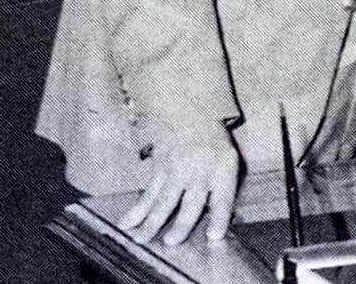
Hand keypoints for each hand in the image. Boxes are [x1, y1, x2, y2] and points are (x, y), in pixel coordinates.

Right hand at [118, 123, 240, 244]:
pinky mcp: (159, 170)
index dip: (219, 218)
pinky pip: (147, 193)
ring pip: (163, 200)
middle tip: (171, 241)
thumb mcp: (228, 161)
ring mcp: (177, 171)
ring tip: (141, 239)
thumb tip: (218, 223)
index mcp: (222, 171)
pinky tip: (126, 223)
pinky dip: (136, 210)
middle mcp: (200, 172)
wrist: (193, 114)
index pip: (223, 198)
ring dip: (151, 221)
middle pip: (191, 202)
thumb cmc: (213, 145)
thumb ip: (224, 189)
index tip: (214, 236)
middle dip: (181, 224)